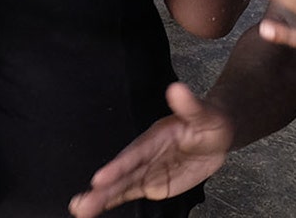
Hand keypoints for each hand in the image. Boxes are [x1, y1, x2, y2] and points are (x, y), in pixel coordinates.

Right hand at [68, 83, 233, 216]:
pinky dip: (113, 201)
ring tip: (81, 210)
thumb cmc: (208, 121)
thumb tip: (177, 89)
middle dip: (102, 190)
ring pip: (121, 187)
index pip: (133, 156)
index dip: (117, 167)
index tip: (99, 179)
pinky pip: (131, 193)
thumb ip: (190, 106)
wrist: (215, 134)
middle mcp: (145, 156)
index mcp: (153, 139)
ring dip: (101, 198)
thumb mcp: (203, 113)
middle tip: (82, 205)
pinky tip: (97, 208)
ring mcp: (147, 171)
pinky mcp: (152, 184)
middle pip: (121, 175)